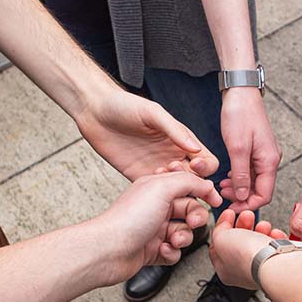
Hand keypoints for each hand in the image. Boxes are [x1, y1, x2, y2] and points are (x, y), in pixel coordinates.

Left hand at [79, 91, 219, 180]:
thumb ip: (175, 130)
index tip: (194, 165)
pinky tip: (150, 186)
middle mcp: (173, 155)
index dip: (205, 167)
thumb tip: (195, 148)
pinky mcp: (140, 176)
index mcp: (181, 139)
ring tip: (161, 179)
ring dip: (176, 190)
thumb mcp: (152, 112)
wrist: (94, 112)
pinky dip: (159, 196)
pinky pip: (157, 193)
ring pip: (178, 189)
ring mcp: (157, 167)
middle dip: (193, 182)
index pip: (207, 160)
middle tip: (177, 176)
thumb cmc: (123, 105)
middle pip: (196, 178)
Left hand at [94, 171, 222, 281]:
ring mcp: (153, 229)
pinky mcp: (151, 249)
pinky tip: (161, 250)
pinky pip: (174, 252)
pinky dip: (172, 252)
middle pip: (190, 210)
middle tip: (192, 223)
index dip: (203, 192)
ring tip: (173, 240)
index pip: (189, 185)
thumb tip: (207, 185)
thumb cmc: (128, 219)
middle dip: (195, 218)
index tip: (214, 200)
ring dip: (184, 238)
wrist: (107, 251)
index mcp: (156, 187)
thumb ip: (189, 181)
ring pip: (184, 233)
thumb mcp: (162, 187)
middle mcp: (155, 207)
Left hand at [209, 209, 287, 290]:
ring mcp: (261, 267)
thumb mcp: (220, 238)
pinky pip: (275, 246)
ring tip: (263, 225)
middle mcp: (243, 272)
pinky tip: (274, 234)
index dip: (222, 228)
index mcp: (225, 270)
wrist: (272, 261)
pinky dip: (275, 237)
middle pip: (240, 242)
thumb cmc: (246, 256)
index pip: (219, 246)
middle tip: (246, 215)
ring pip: (258, 243)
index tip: (228, 215)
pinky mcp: (278, 263)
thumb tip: (223, 225)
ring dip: (261, 229)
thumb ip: (219, 230)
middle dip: (243, 225)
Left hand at [218, 88, 280, 210]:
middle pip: (260, 190)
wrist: (241, 92)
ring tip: (222, 187)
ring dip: (240, 188)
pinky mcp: (258, 149)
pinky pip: (251, 170)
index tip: (231, 207)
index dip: (248, 204)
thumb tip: (243, 196)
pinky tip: (227, 177)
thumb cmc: (240, 114)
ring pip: (255, 181)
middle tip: (223, 197)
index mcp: (270, 161)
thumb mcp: (237, 148)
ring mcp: (265, 154)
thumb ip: (241, 174)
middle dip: (242, 197)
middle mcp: (271, 159)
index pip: (264, 195)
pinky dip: (240, 177)